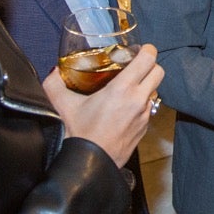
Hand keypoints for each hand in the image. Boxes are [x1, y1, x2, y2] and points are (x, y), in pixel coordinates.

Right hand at [42, 44, 162, 167]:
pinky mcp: (145, 127)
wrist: (91, 164)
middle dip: (150, 65)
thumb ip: (54, 84)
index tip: (138, 50)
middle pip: (159, 71)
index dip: (146, 50)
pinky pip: (150, 108)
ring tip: (128, 88)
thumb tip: (54, 72)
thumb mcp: (63, 105)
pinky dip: (142, 103)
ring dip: (146, 85)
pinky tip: (125, 108)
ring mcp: (145, 114)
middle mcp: (139, 99)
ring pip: (155, 90)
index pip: (148, 59)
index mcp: (123, 88)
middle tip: (135, 66)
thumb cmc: (80, 134)